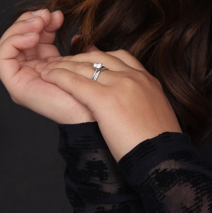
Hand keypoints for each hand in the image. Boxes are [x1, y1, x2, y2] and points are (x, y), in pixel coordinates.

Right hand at [0, 9, 94, 123]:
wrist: (94, 112)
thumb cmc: (92, 89)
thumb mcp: (79, 57)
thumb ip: (67, 40)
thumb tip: (58, 16)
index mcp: (45, 64)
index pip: (34, 37)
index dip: (42, 22)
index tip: (57, 15)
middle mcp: (30, 71)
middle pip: (17, 39)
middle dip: (29, 21)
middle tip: (46, 14)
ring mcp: (21, 78)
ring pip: (6, 45)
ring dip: (21, 27)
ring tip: (39, 22)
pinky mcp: (15, 85)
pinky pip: (3, 57)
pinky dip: (14, 40)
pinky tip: (33, 36)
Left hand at [40, 48, 181, 160]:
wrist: (162, 156)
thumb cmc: (158, 143)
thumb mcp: (157, 112)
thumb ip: (144, 101)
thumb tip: (134, 107)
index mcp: (148, 80)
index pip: (120, 57)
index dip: (100, 56)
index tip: (87, 58)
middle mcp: (134, 77)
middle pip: (101, 57)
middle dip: (80, 57)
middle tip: (64, 60)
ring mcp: (120, 85)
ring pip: (86, 66)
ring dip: (65, 65)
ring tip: (51, 67)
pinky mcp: (104, 99)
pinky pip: (76, 82)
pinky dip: (60, 77)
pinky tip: (49, 77)